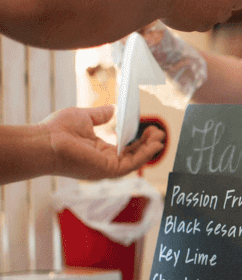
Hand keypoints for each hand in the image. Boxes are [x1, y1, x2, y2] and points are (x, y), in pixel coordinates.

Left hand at [40, 106, 165, 179]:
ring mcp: (107, 167)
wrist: (44, 141)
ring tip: (159, 136)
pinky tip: (154, 144)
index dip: (138, 139)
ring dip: (149, 149)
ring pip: (135, 160)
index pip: (124, 147)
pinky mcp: (108, 170)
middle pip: (133, 154)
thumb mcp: (84, 117)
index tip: (147, 127)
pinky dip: (145, 155)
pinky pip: (132, 164)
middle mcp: (105, 161)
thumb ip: (100, 116)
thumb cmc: (57, 130)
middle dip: (147, 144)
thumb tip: (113, 110)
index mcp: (99, 151)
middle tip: (158, 132)